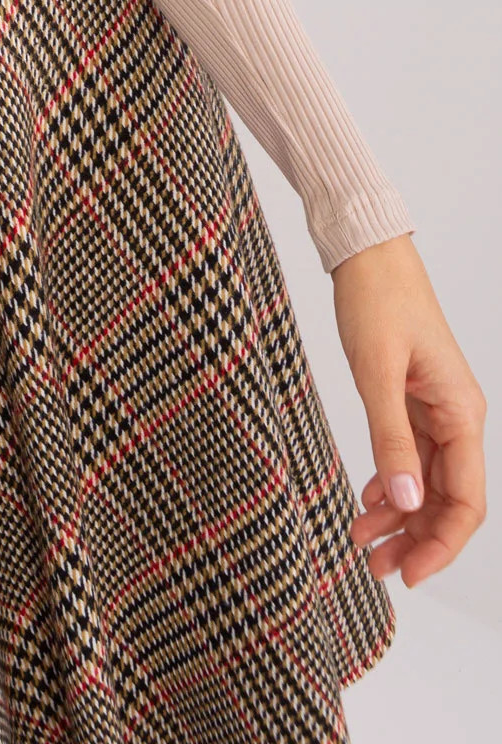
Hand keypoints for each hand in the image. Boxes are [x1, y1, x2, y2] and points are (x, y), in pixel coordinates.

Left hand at [333, 232, 486, 586]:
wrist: (367, 253)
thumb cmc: (377, 300)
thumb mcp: (377, 372)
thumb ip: (391, 438)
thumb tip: (405, 502)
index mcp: (462, 413)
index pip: (465, 500)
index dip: (441, 544)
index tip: (408, 574)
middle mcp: (457, 416)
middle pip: (448, 499)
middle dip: (415, 538)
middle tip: (374, 567)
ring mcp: (436, 410)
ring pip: (426, 482)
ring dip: (399, 515)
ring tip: (360, 540)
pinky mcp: (413, 400)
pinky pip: (411, 456)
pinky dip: (391, 481)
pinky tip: (368, 499)